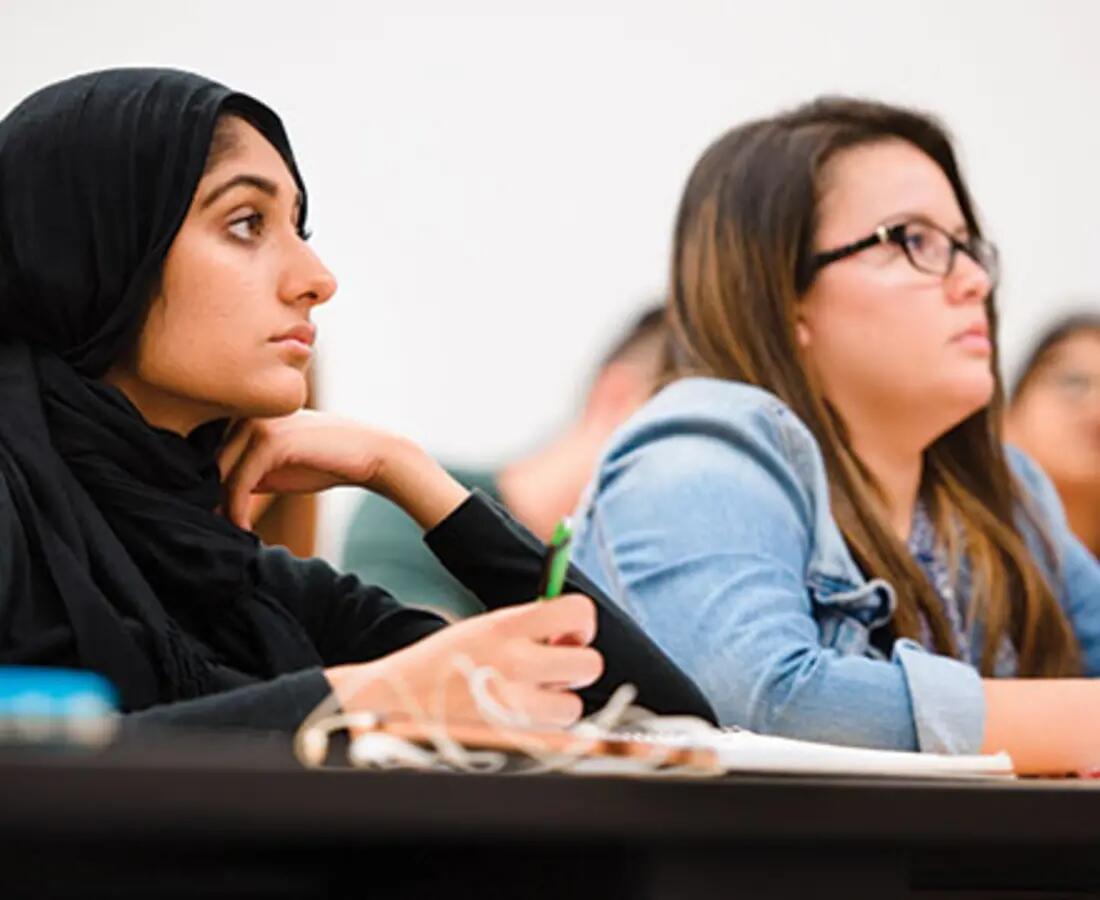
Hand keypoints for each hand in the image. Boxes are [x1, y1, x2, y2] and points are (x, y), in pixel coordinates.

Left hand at [218, 412, 465, 531]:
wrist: (371, 454)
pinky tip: (245, 528)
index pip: (211, 453)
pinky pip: (239, 480)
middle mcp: (248, 414)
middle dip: (211, 498)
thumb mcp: (278, 468)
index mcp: (249, 415)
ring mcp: (259, 424)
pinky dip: (236, 509)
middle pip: (209, 463)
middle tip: (216, 529)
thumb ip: (247, 473)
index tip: (215, 517)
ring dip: (221, 507)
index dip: (208, 487)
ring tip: (231, 532)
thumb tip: (211, 500)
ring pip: (220, 473)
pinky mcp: (271, 442)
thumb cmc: (327, 461)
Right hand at [325, 594, 602, 727]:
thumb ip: (529, 626)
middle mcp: (514, 661)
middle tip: (552, 667)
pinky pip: (551, 735)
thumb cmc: (443, 662)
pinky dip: (541, 728)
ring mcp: (512, 704)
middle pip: (590, 663)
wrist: (393, 700)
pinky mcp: (508, 738)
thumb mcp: (484, 627)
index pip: (578, 611)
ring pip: (574, 706)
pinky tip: (517, 717)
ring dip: (558, 702)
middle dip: (576, 665)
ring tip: (529, 696)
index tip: (566, 634)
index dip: (581, 623)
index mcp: (507, 625)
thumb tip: (574, 631)